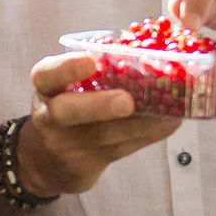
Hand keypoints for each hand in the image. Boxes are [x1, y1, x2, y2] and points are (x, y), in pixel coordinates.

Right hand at [15, 53, 181, 196]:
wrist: (46, 161)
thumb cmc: (67, 108)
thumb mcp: (66, 87)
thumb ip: (94, 73)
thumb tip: (144, 50)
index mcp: (45, 87)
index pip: (46, 75)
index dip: (66, 68)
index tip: (91, 61)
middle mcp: (48, 116)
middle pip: (67, 111)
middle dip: (99, 106)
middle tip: (127, 102)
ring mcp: (65, 145)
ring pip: (104, 135)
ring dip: (141, 124)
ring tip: (170, 112)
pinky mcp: (84, 166)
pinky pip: (120, 149)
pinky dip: (147, 136)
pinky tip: (167, 125)